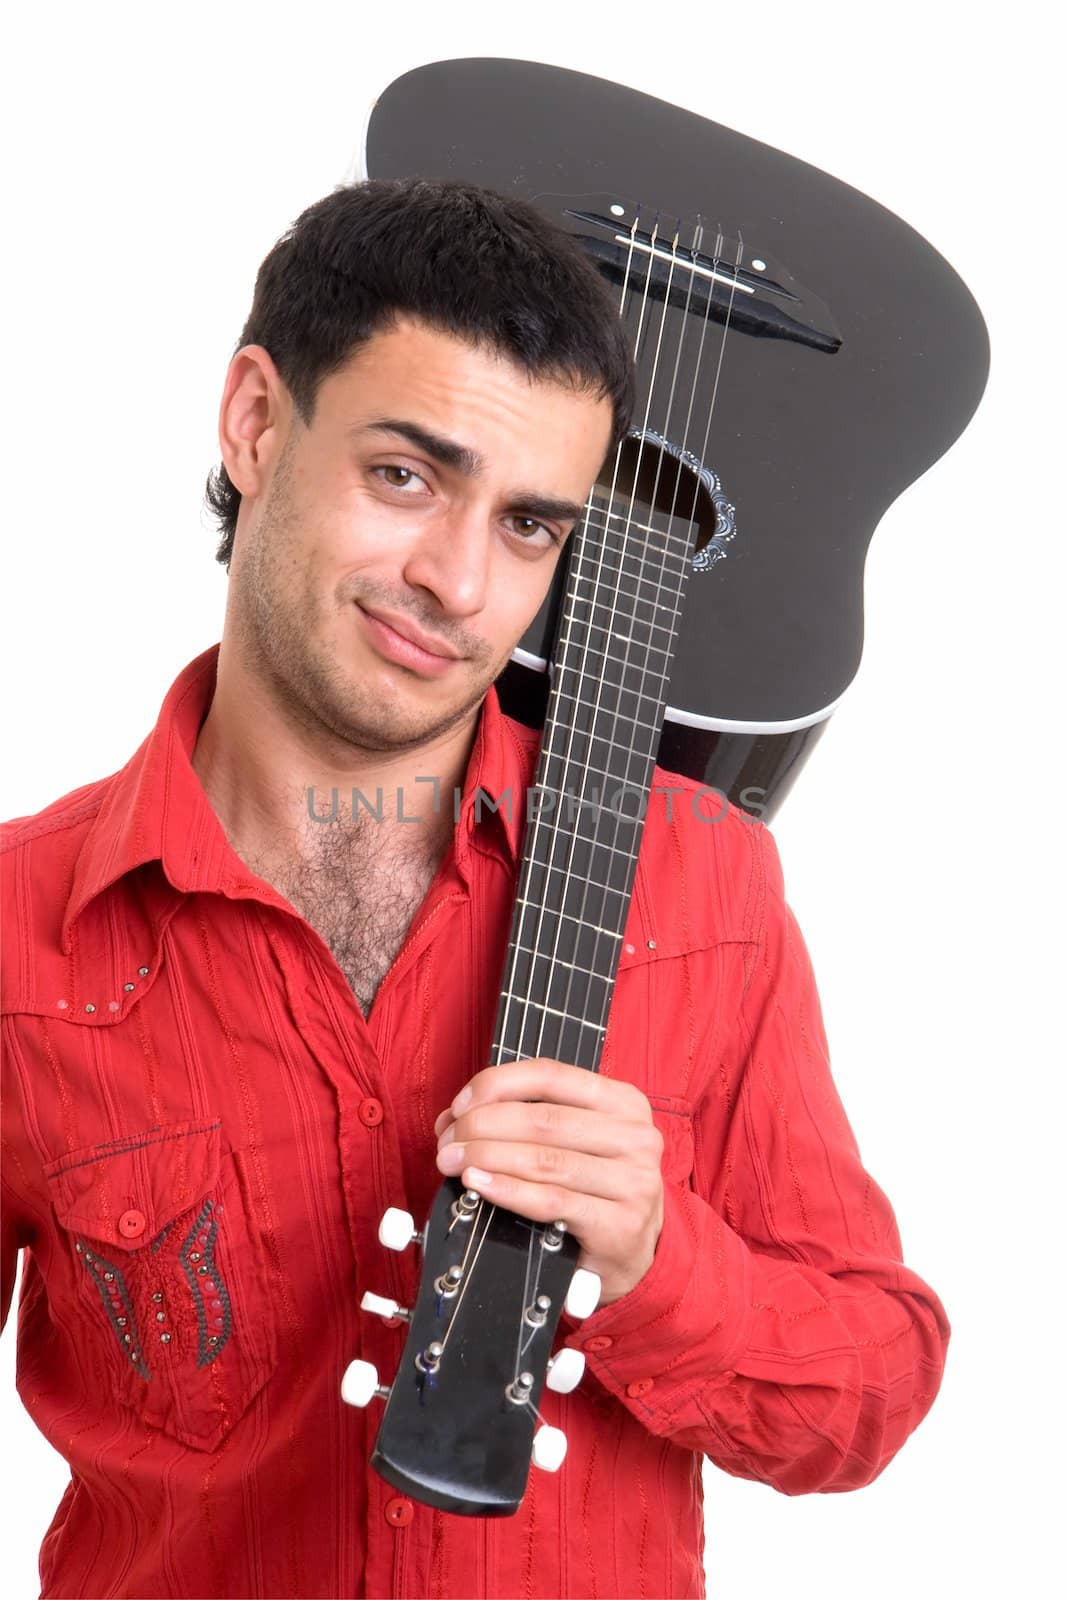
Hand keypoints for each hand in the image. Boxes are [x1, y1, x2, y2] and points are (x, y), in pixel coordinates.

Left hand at [433, 1059, 663, 1305]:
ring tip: (454, 1163)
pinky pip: (552, 1200)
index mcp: (624, 1102)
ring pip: (544, 1159)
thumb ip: (527, 1119)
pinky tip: (481, 1185)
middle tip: (448, 1143)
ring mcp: (633, 1181)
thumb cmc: (594, 1189)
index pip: (551, 1076)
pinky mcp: (619, 1223)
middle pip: (543, 1119)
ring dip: (488, 1158)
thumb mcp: (575, 1141)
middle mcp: (635, 1137)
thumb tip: (456, 1118)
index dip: (497, 1085)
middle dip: (482, 1127)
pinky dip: (509, 1190)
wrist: (632, 1254)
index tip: (459, 1105)